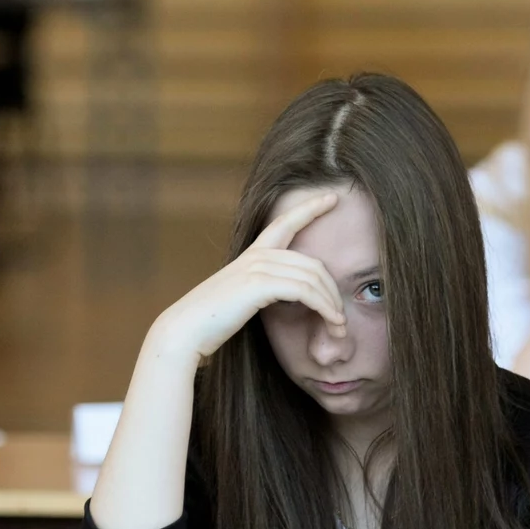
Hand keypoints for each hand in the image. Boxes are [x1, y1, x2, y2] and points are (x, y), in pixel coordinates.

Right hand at [144, 193, 347, 363]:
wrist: (186, 330)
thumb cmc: (214, 320)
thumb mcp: (243, 296)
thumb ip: (264, 287)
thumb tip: (287, 293)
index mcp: (253, 254)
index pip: (285, 223)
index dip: (310, 208)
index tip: (333, 197)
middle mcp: (257, 255)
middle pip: (313, 263)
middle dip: (333, 290)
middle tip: (342, 317)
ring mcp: (258, 267)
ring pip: (313, 278)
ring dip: (332, 304)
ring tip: (340, 326)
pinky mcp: (259, 284)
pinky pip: (305, 291)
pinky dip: (324, 307)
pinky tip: (332, 320)